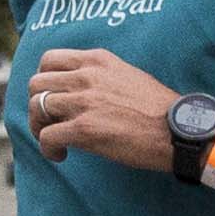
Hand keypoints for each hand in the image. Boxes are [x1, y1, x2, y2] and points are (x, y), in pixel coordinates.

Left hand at [21, 45, 184, 172]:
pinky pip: (46, 136)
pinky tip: (61, 155)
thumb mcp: (128, 75)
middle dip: (38, 105)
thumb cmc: (158, 109)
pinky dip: (48, 149)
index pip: (49, 59)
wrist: (177, 130)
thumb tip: (82, 90)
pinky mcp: (83, 129)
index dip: (44, 80)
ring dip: (39, 128)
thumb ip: (101, 76)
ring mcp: (83, 102)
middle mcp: (86, 76)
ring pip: (37, 108)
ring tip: (55, 141)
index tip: (53, 97)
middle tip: (50, 123)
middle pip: (37, 83)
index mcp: (97, 60)